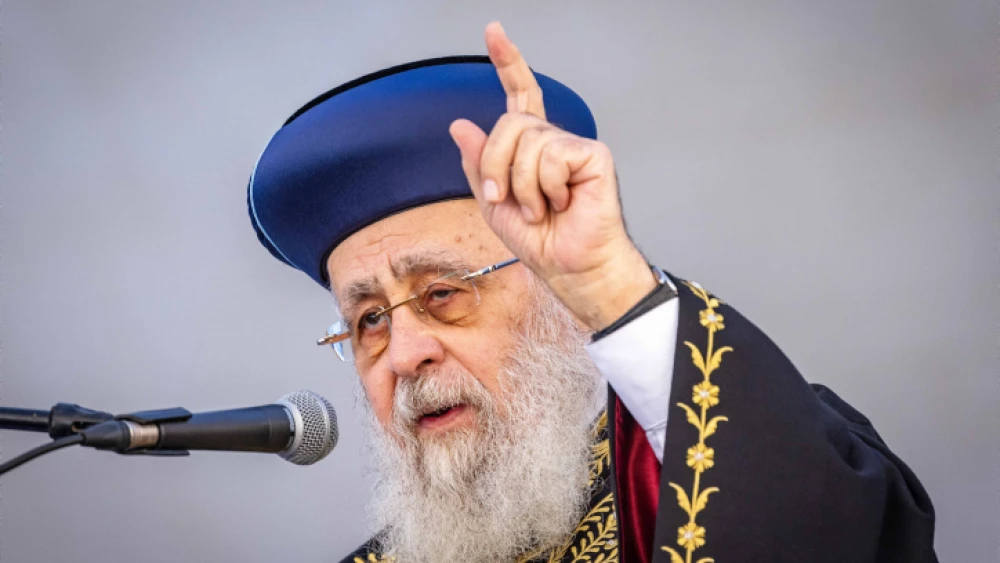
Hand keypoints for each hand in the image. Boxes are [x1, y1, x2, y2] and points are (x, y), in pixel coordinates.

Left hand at [449, 22, 655, 330]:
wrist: (570, 268)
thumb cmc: (540, 240)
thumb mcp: (493, 205)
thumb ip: (479, 164)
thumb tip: (460, 124)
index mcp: (530, 148)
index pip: (519, 95)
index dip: (507, 62)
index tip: (494, 31)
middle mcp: (553, 140)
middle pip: (508, 123)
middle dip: (496, 166)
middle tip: (506, 201)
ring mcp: (574, 145)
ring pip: (526, 141)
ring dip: (521, 186)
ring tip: (540, 209)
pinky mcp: (593, 155)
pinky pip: (551, 155)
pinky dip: (547, 187)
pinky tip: (562, 203)